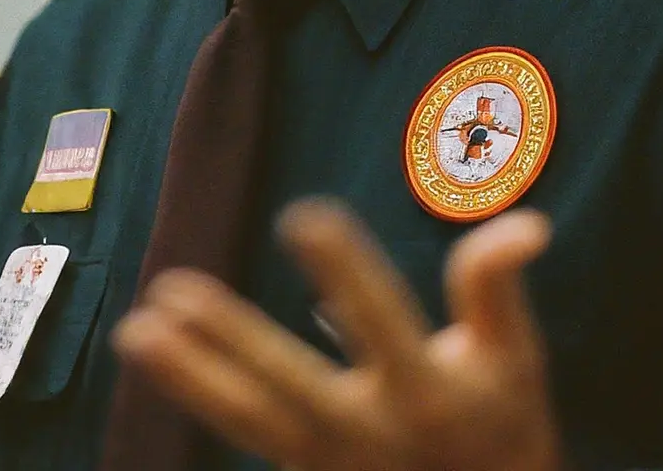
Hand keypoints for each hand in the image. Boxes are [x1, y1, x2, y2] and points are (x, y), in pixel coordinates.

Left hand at [111, 198, 560, 470]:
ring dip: (189, 375)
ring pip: (249, 419)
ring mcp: (330, 466)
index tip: (304, 217)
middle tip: (170, 289)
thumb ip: (497, 289)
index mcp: (425, 392)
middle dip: (230, 339)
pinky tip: (160, 366)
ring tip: (136, 328)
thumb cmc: (504, 431)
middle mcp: (368, 433)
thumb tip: (526, 224)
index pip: (380, 320)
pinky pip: (249, 441)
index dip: (344, 270)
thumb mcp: (517, 360)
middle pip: (287, 385)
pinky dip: (204, 404)